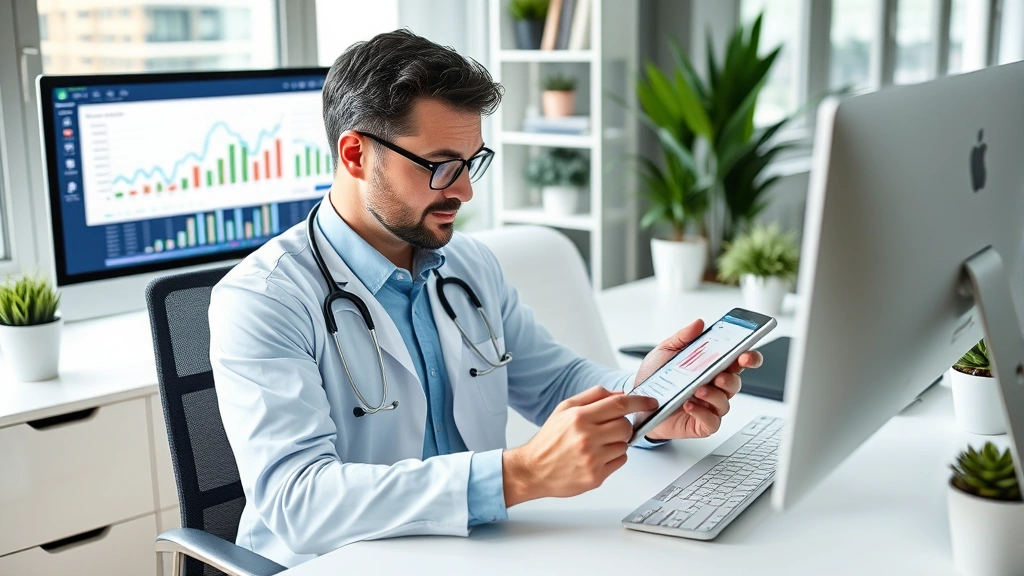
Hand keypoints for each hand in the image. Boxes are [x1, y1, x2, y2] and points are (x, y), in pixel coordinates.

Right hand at [502, 386, 657, 506]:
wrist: (533, 469)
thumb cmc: (549, 440)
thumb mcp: (565, 409)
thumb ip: (593, 397)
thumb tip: (620, 393)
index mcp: (579, 417)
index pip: (619, 404)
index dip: (640, 402)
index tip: (650, 402)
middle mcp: (586, 437)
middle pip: (626, 425)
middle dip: (623, 425)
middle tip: (611, 428)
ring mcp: (592, 459)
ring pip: (625, 445)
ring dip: (617, 442)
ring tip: (597, 444)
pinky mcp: (596, 476)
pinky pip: (620, 461)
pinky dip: (614, 457)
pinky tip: (597, 456)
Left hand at [634, 320, 762, 440]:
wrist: (637, 402)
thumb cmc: (655, 377)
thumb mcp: (666, 351)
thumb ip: (683, 337)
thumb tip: (699, 323)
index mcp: (711, 367)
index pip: (738, 362)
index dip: (748, 358)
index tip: (747, 354)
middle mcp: (714, 387)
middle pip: (735, 382)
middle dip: (731, 378)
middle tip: (719, 374)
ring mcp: (709, 406)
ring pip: (725, 402)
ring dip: (714, 395)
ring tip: (698, 390)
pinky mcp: (701, 424)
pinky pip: (711, 422)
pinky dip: (702, 413)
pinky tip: (690, 405)